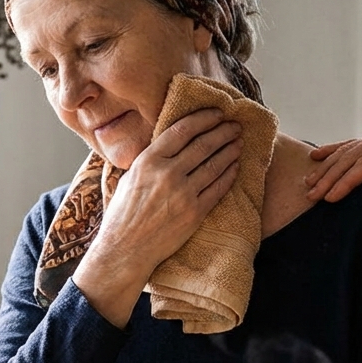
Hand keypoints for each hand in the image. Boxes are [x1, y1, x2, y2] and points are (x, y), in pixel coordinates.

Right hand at [98, 108, 242, 271]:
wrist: (126, 249)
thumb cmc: (123, 214)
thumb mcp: (129, 177)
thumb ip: (150, 159)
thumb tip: (168, 143)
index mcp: (148, 161)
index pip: (182, 130)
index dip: (203, 118)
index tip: (216, 113)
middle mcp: (167, 174)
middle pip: (203, 144)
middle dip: (222, 132)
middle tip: (234, 125)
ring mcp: (183, 194)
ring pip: (214, 164)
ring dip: (230, 151)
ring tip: (238, 143)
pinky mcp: (195, 213)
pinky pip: (218, 188)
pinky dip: (229, 174)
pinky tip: (234, 167)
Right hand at [304, 123, 361, 202]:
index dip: (346, 181)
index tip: (330, 197)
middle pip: (350, 157)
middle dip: (328, 177)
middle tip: (311, 195)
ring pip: (347, 150)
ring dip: (326, 166)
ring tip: (308, 182)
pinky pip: (351, 144)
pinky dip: (332, 150)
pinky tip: (316, 156)